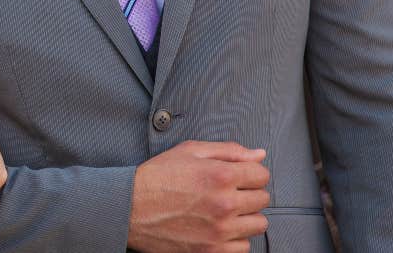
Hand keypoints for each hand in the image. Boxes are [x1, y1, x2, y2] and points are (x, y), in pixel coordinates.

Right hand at [127, 140, 269, 252]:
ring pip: (258, 224)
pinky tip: (218, 227)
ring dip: (245, 216)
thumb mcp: (189, 151)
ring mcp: (220, 231)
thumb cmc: (157, 177)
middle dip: (248, 193)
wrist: (129, 208)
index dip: (250, 172)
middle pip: (262, 199)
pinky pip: (244, 247)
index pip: (262, 175)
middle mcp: (224, 204)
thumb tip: (259, 155)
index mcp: (221, 175)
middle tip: (228, 192)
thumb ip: (229, 150)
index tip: (238, 176)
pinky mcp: (212, 251)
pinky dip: (235, 238)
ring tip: (225, 210)